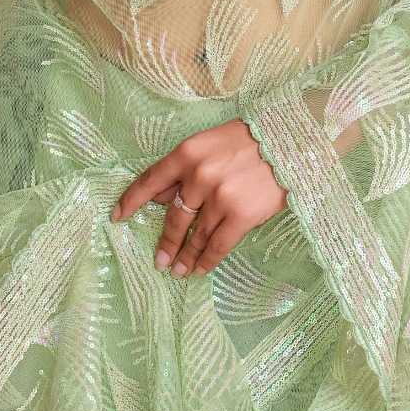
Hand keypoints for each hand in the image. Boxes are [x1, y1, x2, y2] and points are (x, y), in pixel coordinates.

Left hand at [109, 118, 287, 276]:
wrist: (292, 142)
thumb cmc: (252, 139)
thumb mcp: (212, 142)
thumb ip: (188, 167)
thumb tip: (164, 198)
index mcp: (188, 152)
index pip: (151, 180)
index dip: (131, 200)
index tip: (117, 217)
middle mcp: (198, 175)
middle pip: (174, 216)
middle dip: (165, 242)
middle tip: (158, 261)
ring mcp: (219, 197)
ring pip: (195, 235)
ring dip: (185, 256)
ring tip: (178, 271)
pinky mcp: (241, 215)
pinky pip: (218, 245)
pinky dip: (207, 260)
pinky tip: (201, 269)